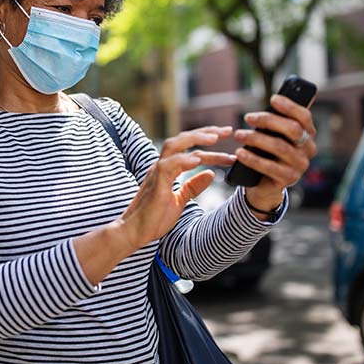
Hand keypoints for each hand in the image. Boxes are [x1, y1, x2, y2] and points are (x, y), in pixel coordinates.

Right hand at [116, 126, 235, 251]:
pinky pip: (167, 165)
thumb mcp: (180, 200)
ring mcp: (157, 173)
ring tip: (215, 138)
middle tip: (227, 131)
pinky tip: (197, 159)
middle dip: (205, 133)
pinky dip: (182, 160)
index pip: (190, 150)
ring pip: (174, 146)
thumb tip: (211, 174)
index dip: (208, 143)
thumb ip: (193, 186)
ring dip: (195, 139)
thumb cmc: (154, 218)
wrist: (135, 232)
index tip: (227, 139)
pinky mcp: (155, 183)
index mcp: (168, 169)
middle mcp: (161, 166)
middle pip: (182, 140)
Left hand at [234, 94, 317, 210]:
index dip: (290, 106)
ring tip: (238, 135)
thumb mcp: (273, 136)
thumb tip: (274, 101)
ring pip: (279, 147)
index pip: (304, 117)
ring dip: (256, 138)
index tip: (272, 98)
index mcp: (307, 135)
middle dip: (268, 120)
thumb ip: (276, 123)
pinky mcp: (289, 179)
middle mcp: (308, 149)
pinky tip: (240, 153)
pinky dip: (252, 159)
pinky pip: (269, 167)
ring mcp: (300, 165)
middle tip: (248, 117)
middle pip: (292, 129)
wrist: (264, 184)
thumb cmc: (268, 154)